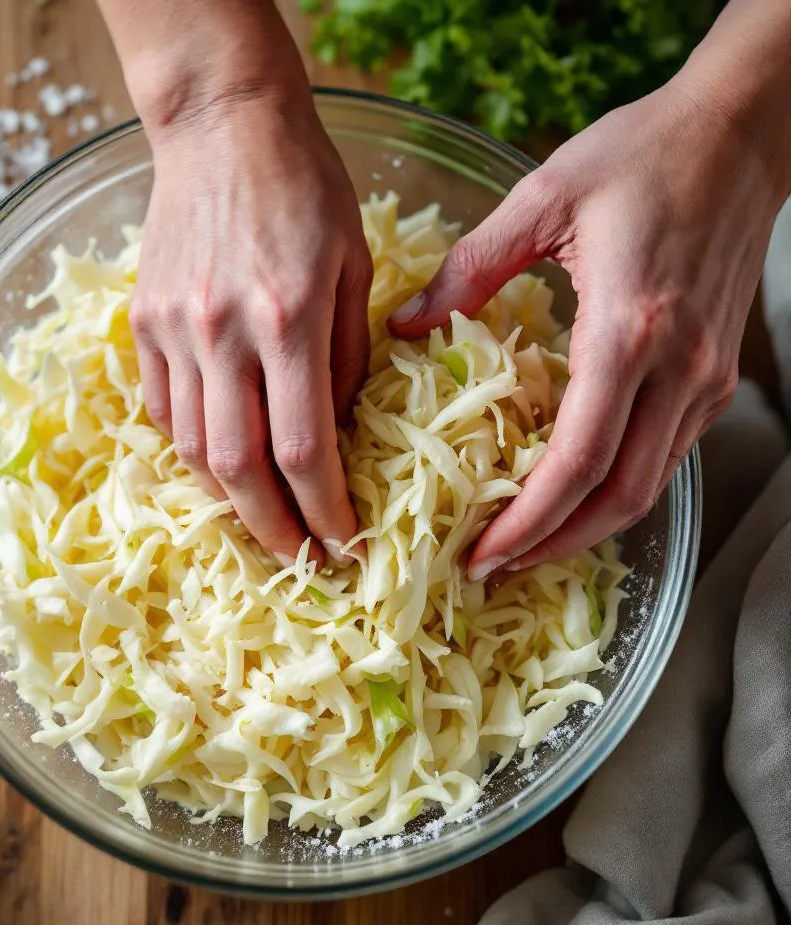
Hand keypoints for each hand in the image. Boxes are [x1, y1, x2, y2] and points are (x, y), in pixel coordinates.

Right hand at [130, 91, 371, 565]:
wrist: (222, 125)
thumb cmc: (307, 188)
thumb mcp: (355, 265)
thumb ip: (347, 357)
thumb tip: (334, 432)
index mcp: (288, 318)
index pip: (303, 449)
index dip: (324, 511)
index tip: (343, 546)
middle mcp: (222, 332)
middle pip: (238, 466)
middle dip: (271, 528)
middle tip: (299, 559)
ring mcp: (173, 329)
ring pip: (191, 448)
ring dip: (227, 498)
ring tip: (260, 520)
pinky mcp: (143, 321)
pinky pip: (161, 408)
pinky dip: (190, 448)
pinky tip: (218, 463)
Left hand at [389, 80, 787, 579]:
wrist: (742, 132)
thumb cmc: (645, 153)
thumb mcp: (544, 197)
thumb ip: (470, 268)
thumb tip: (406, 324)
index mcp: (629, 329)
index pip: (578, 461)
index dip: (528, 521)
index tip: (481, 552)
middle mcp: (679, 368)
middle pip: (619, 498)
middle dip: (553, 545)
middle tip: (492, 566)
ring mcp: (706, 378)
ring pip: (648, 487)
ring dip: (585, 527)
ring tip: (524, 542)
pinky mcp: (715, 375)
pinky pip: (665, 456)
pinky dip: (615, 489)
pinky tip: (570, 492)